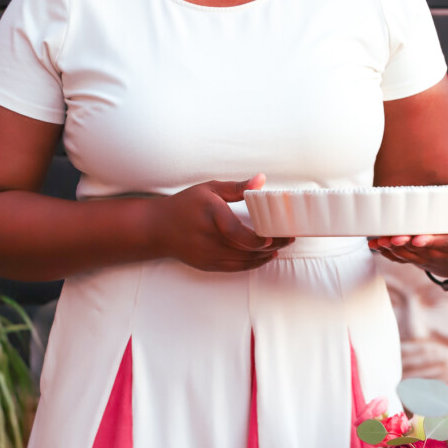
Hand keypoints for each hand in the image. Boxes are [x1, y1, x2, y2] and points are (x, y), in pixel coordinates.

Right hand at [154, 173, 293, 271]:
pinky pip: (235, 268)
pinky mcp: (207, 265)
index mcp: (210, 214)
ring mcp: (207, 254)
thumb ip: (237, 187)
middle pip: (245, 248)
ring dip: (265, 255)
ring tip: (282, 245)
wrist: (158, 228)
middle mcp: (208, 237)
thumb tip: (261, 179)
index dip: (256, 239)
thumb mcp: (209, 189)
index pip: (235, 232)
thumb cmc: (185, 205)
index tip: (272, 237)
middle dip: (271, 245)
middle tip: (289, 237)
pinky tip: (265, 256)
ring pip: (243, 260)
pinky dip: (253, 263)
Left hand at [367, 185, 447, 278]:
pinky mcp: (418, 261)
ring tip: (380, 240)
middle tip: (392, 237)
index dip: (432, 241)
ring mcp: (430, 260)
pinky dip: (388, 253)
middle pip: (422, 250)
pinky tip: (376, 245)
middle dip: (406, 245)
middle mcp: (444, 255)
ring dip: (394, 249)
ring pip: (410, 256)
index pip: (447, 243)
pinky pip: (402, 259)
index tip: (419, 238)